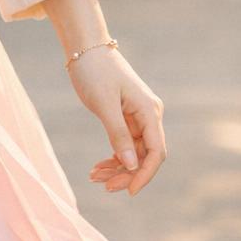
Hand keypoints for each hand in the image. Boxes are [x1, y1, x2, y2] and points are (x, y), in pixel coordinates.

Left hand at [68, 49, 166, 196]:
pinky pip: (125, 143)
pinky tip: (98, 167)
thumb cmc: (94, 71)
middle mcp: (148, 115)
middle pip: (145, 155)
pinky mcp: (125, 115)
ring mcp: (137, 115)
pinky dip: (113, 156)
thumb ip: (118, 135)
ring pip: (134, 152)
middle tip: (103, 186)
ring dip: (117, 167)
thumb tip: (132, 165)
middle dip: (127, 174)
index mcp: (149, 111)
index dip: (144, 175)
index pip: (156, 152)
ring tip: (94, 177)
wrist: (84, 47)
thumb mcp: (104, 104)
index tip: (128, 192)